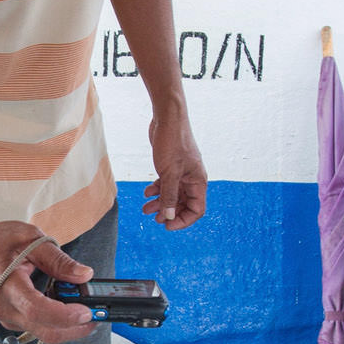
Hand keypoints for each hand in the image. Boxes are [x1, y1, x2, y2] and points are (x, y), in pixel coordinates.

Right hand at [0, 221, 95, 343]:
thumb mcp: (28, 239)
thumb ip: (57, 259)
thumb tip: (84, 275)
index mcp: (7, 286)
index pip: (39, 310)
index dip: (66, 315)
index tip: (86, 310)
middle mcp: (5, 308)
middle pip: (46, 332)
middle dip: (76, 329)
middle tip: (96, 316)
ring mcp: (6, 317)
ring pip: (43, 333)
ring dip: (67, 327)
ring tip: (85, 310)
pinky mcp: (9, 318)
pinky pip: (36, 327)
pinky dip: (55, 322)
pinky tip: (66, 308)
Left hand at [143, 111, 206, 229]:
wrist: (168, 118)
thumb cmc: (173, 142)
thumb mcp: (169, 172)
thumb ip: (169, 195)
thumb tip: (168, 216)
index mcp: (198, 182)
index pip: (196, 209)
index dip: (183, 220)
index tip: (166, 225)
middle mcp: (192, 179)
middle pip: (183, 204)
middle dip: (168, 212)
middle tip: (153, 218)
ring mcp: (182, 173)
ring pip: (172, 195)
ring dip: (160, 203)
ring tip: (145, 209)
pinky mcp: (172, 166)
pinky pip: (166, 184)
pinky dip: (157, 190)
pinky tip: (147, 193)